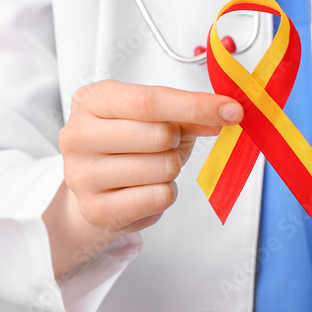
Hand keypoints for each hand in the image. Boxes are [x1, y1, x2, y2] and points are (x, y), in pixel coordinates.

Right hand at [45, 79, 242, 276]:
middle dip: (178, 141)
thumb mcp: (156, 118)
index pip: (149, 101)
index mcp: (91, 101)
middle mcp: (78, 136)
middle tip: (166, 145)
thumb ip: (189, 114)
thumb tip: (226, 115)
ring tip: (151, 167)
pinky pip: (159, 198)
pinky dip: (165, 193)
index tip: (232, 110)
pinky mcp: (96, 210)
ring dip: (171, 169)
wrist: (95, 185)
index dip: (196, 105)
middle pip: (159, 135)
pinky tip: (145, 189)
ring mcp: (82, 175)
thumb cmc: (128, 143)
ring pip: (163, 169)